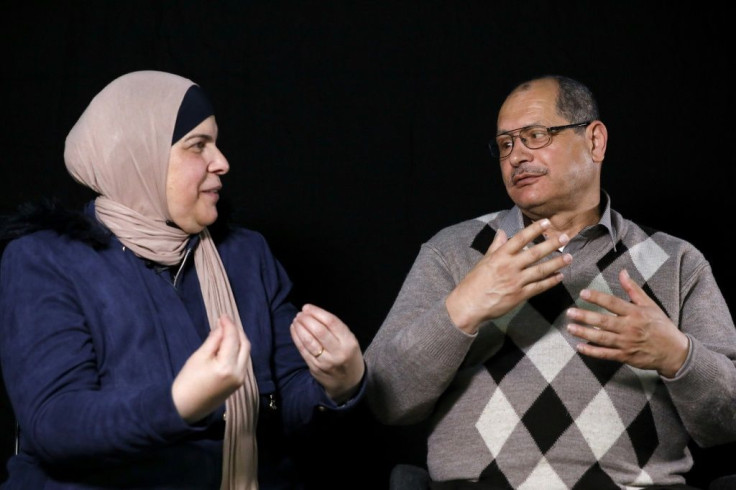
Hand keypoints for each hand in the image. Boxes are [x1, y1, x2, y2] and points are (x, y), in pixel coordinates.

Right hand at [171, 313, 249, 422]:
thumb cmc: (187, 382)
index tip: (222, 316)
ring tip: (226, 331)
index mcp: (227, 366)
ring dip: (239, 340)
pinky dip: (238, 350)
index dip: (229, 325)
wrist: (184, 408)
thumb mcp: (199, 357)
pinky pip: (242, 362)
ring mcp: (240, 379)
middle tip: (225, 322)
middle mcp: (239, 372)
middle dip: (237, 331)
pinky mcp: (238, 383)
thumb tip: (222, 327)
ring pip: (246, 353)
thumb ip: (214, 340)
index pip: (233, 338)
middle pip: (245, 345)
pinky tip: (228, 345)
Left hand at [290, 304, 364, 403]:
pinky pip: (303, 350)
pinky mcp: (314, 368)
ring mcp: (325, 362)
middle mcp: (338, 352)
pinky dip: (296, 338)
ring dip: (300, 327)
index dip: (317, 312)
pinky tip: (294, 329)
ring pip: (308, 341)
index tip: (307, 307)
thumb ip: (336, 328)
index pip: (331, 322)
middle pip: (319, 331)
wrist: (348, 383)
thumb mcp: (350, 341)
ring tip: (296, 319)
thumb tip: (313, 313)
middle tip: (300, 313)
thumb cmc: (348, 356)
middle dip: (306, 319)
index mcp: (349, 342)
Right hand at [446, 218, 571, 333]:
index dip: (535, 230)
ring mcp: (516, 282)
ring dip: (556, 263)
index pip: (520, 239)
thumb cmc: (474, 282)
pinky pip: (539, 287)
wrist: (469, 305)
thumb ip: (496, 246)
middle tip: (565, 238)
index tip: (547, 223)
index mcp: (500, 256)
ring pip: (541, 270)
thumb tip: (502, 232)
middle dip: (551, 245)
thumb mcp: (484, 261)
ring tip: (569, 257)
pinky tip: (560, 276)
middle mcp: (510, 267)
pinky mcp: (520, 295)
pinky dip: (550, 281)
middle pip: (535, 253)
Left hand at [566, 269, 688, 377]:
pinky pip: (606, 354)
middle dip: (585, 317)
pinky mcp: (625, 356)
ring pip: (602, 338)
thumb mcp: (650, 305)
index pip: (613, 303)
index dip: (597, 298)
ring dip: (585, 333)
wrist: (674, 352)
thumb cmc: (661, 326)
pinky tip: (580, 347)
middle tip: (569, 312)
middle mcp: (630, 328)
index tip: (583, 293)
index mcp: (635, 313)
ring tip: (570, 327)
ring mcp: (626, 343)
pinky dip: (592, 351)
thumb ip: (633, 289)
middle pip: (604, 321)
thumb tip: (622, 272)